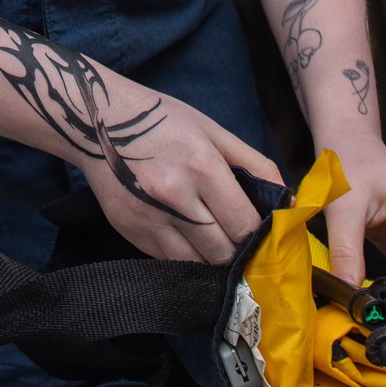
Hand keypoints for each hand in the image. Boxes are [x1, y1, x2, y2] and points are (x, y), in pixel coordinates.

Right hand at [82, 90, 282, 263]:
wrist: (98, 122)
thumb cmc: (162, 121)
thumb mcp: (212, 130)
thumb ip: (255, 165)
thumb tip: (288, 202)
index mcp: (202, 166)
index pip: (246, 225)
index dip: (259, 235)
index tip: (262, 234)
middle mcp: (176, 197)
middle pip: (224, 252)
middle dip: (238, 252)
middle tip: (241, 243)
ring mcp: (150, 219)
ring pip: (198, 265)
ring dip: (213, 259)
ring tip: (216, 242)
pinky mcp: (130, 233)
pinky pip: (170, 261)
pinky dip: (186, 256)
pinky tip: (188, 237)